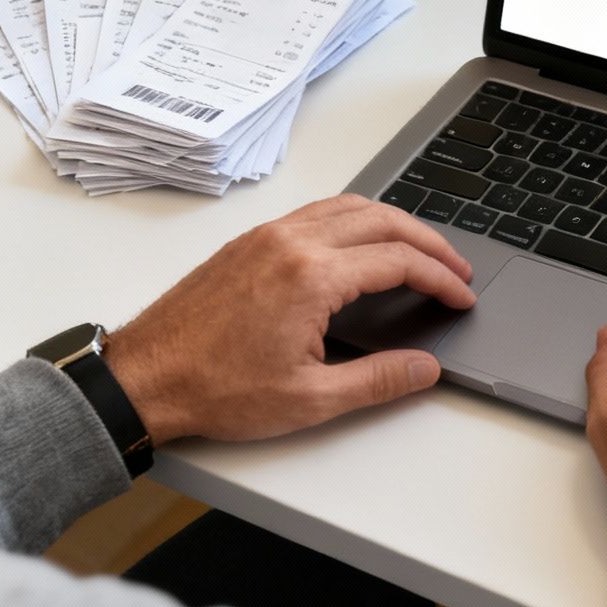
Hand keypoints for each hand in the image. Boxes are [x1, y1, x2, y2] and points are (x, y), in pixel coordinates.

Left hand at [101, 194, 475, 443]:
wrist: (146, 378)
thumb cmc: (215, 389)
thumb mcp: (310, 399)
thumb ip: (378, 380)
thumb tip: (424, 368)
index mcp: (312, 277)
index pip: (398, 262)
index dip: (440, 278)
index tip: (460, 296)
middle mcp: (291, 242)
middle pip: (382, 220)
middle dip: (429, 242)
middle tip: (455, 269)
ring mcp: (268, 236)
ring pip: (349, 207)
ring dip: (392, 223)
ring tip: (419, 251)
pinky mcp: (250, 242)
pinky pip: (316, 212)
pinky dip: (355, 220)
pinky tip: (363, 245)